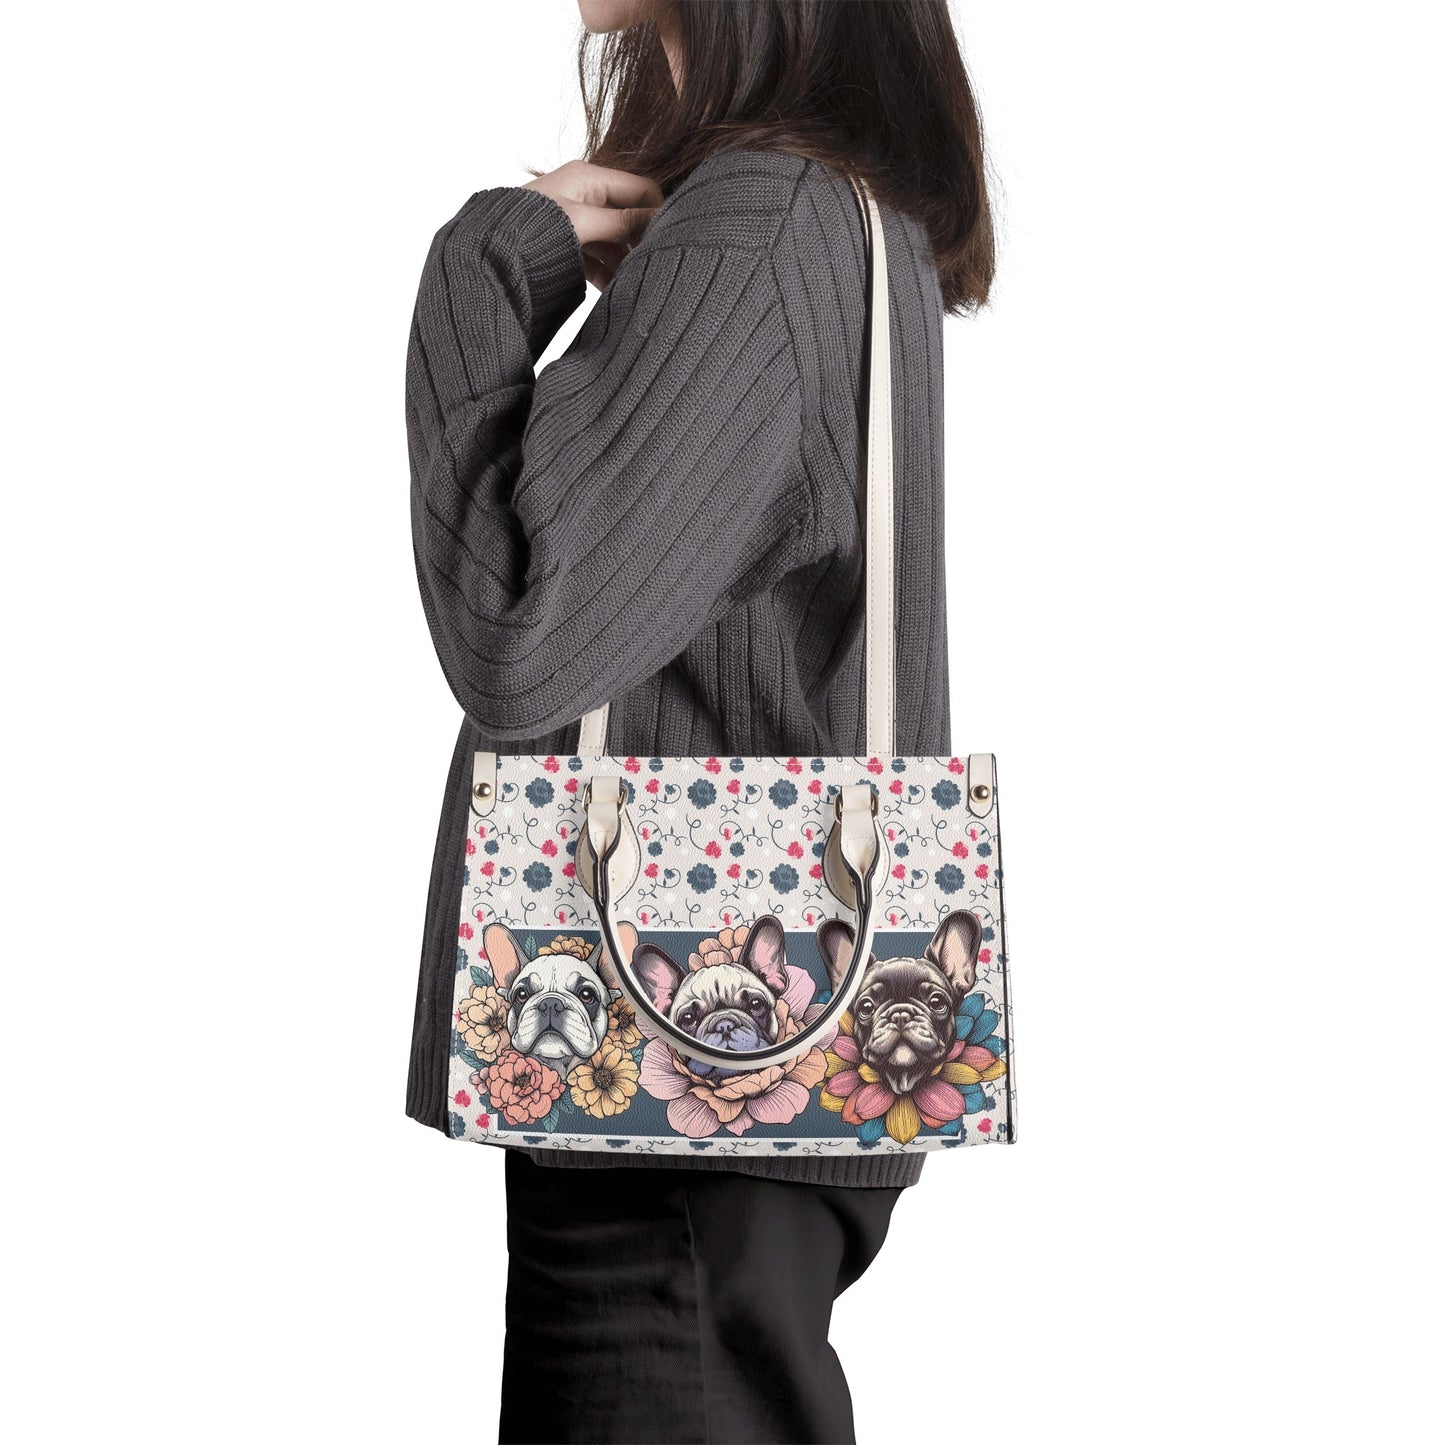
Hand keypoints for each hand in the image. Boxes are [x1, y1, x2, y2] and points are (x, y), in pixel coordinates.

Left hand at [523, 160, 661, 289]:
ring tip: (634, 280)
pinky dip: (607, 271)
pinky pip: (597, 255)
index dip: (658, 212)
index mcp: (589, 176)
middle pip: (630, 215)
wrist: (487, 252)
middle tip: (653, 264)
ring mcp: (576, 219)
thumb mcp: (582, 223)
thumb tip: (663, 222)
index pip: (642, 188)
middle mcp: (585, 194)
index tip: (667, 240)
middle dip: (641, 240)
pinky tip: (615, 288)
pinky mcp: (568, 244)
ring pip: (615, 239)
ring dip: (625, 259)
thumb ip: (624, 223)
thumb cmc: (530, 228)